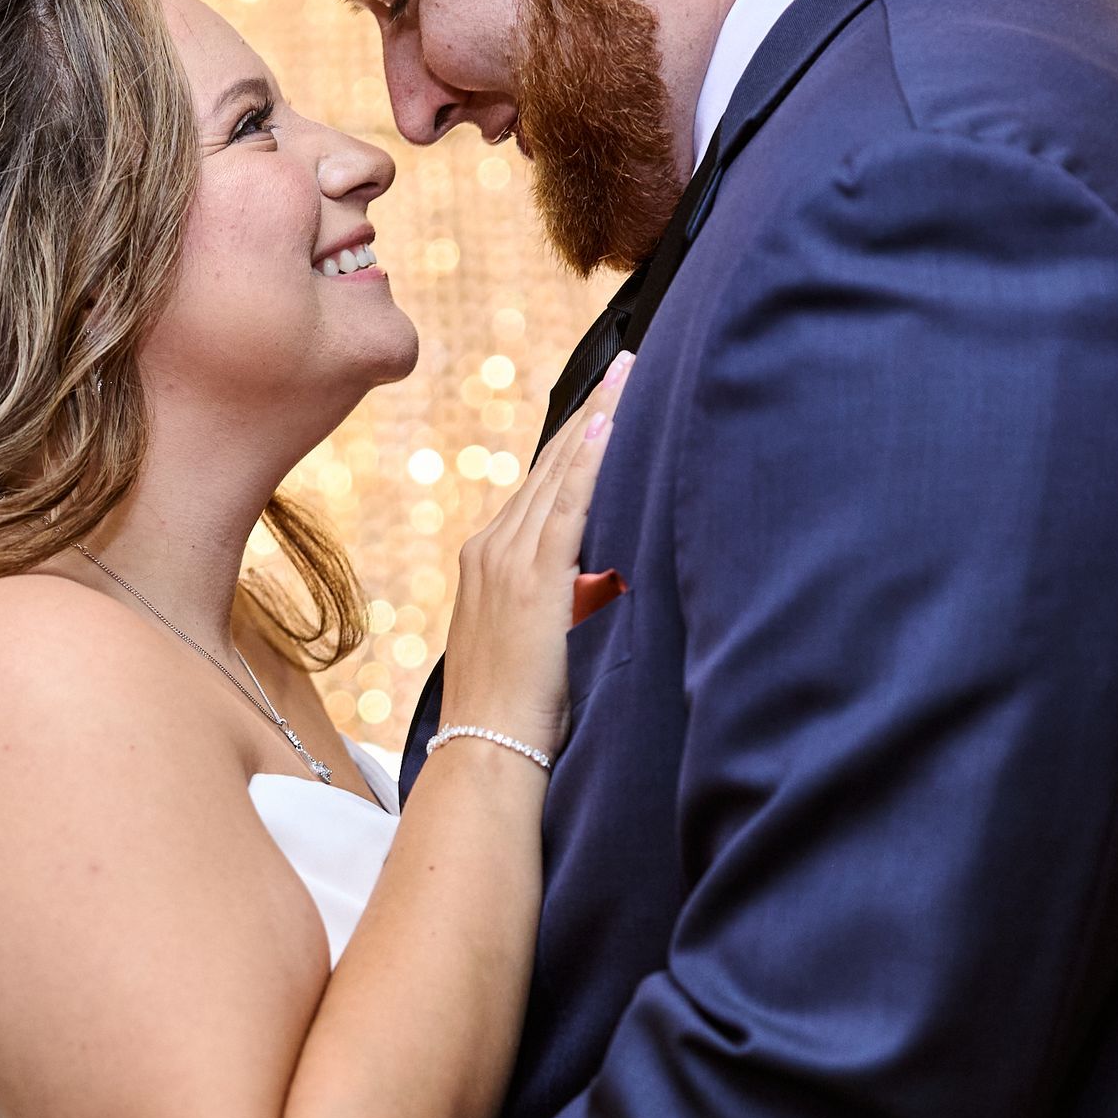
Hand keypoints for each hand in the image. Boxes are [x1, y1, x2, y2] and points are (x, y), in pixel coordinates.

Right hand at [441, 348, 632, 760]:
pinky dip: (588, 462)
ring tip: (632, 377)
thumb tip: (586, 589)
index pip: (536, 486)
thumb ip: (546, 603)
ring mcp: (509, 561)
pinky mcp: (535, 579)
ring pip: (559, 474)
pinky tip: (610, 424)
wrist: (486, 750)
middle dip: (589, 414)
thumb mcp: (522, 643)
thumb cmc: (509, 714)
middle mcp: (491, 550)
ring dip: (597, 421)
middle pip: (548, 466)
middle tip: (628, 367)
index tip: (604, 402)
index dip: (572, 441)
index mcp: (485, 561)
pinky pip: (567, 505)